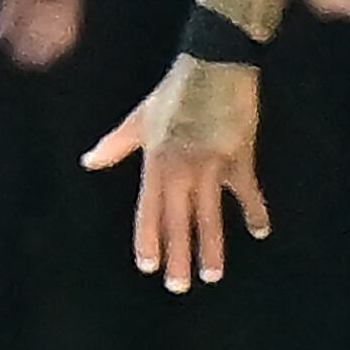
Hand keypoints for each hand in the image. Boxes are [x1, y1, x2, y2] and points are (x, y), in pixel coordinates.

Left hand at [84, 53, 266, 293]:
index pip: (148, 210)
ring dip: (211, 247)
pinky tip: (261, 231)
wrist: (215, 62)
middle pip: (177, 221)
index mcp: (155, 161)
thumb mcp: (140, 118)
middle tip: (179, 287)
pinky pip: (246, 191)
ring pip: (209, 215)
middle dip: (178, 256)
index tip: (148, 266)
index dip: (149, 239)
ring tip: (212, 276)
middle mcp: (180, 168)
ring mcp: (210, 164)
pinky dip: (255, 211)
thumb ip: (116, 144)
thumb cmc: (175, 90)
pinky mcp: (238, 156)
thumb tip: (88, 162)